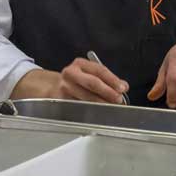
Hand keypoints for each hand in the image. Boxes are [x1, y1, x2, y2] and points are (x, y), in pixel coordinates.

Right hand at [11, 59, 128, 103]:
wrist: (53, 87)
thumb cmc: (76, 80)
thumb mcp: (89, 73)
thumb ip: (106, 78)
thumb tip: (123, 86)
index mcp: (80, 64)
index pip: (99, 70)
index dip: (112, 80)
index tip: (123, 87)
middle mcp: (70, 74)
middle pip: (92, 83)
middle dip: (108, 92)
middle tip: (118, 99)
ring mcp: (64, 88)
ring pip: (86, 97)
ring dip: (102, 104)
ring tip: (111, 106)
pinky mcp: (61, 101)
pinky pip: (79, 106)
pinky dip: (91, 110)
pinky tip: (99, 112)